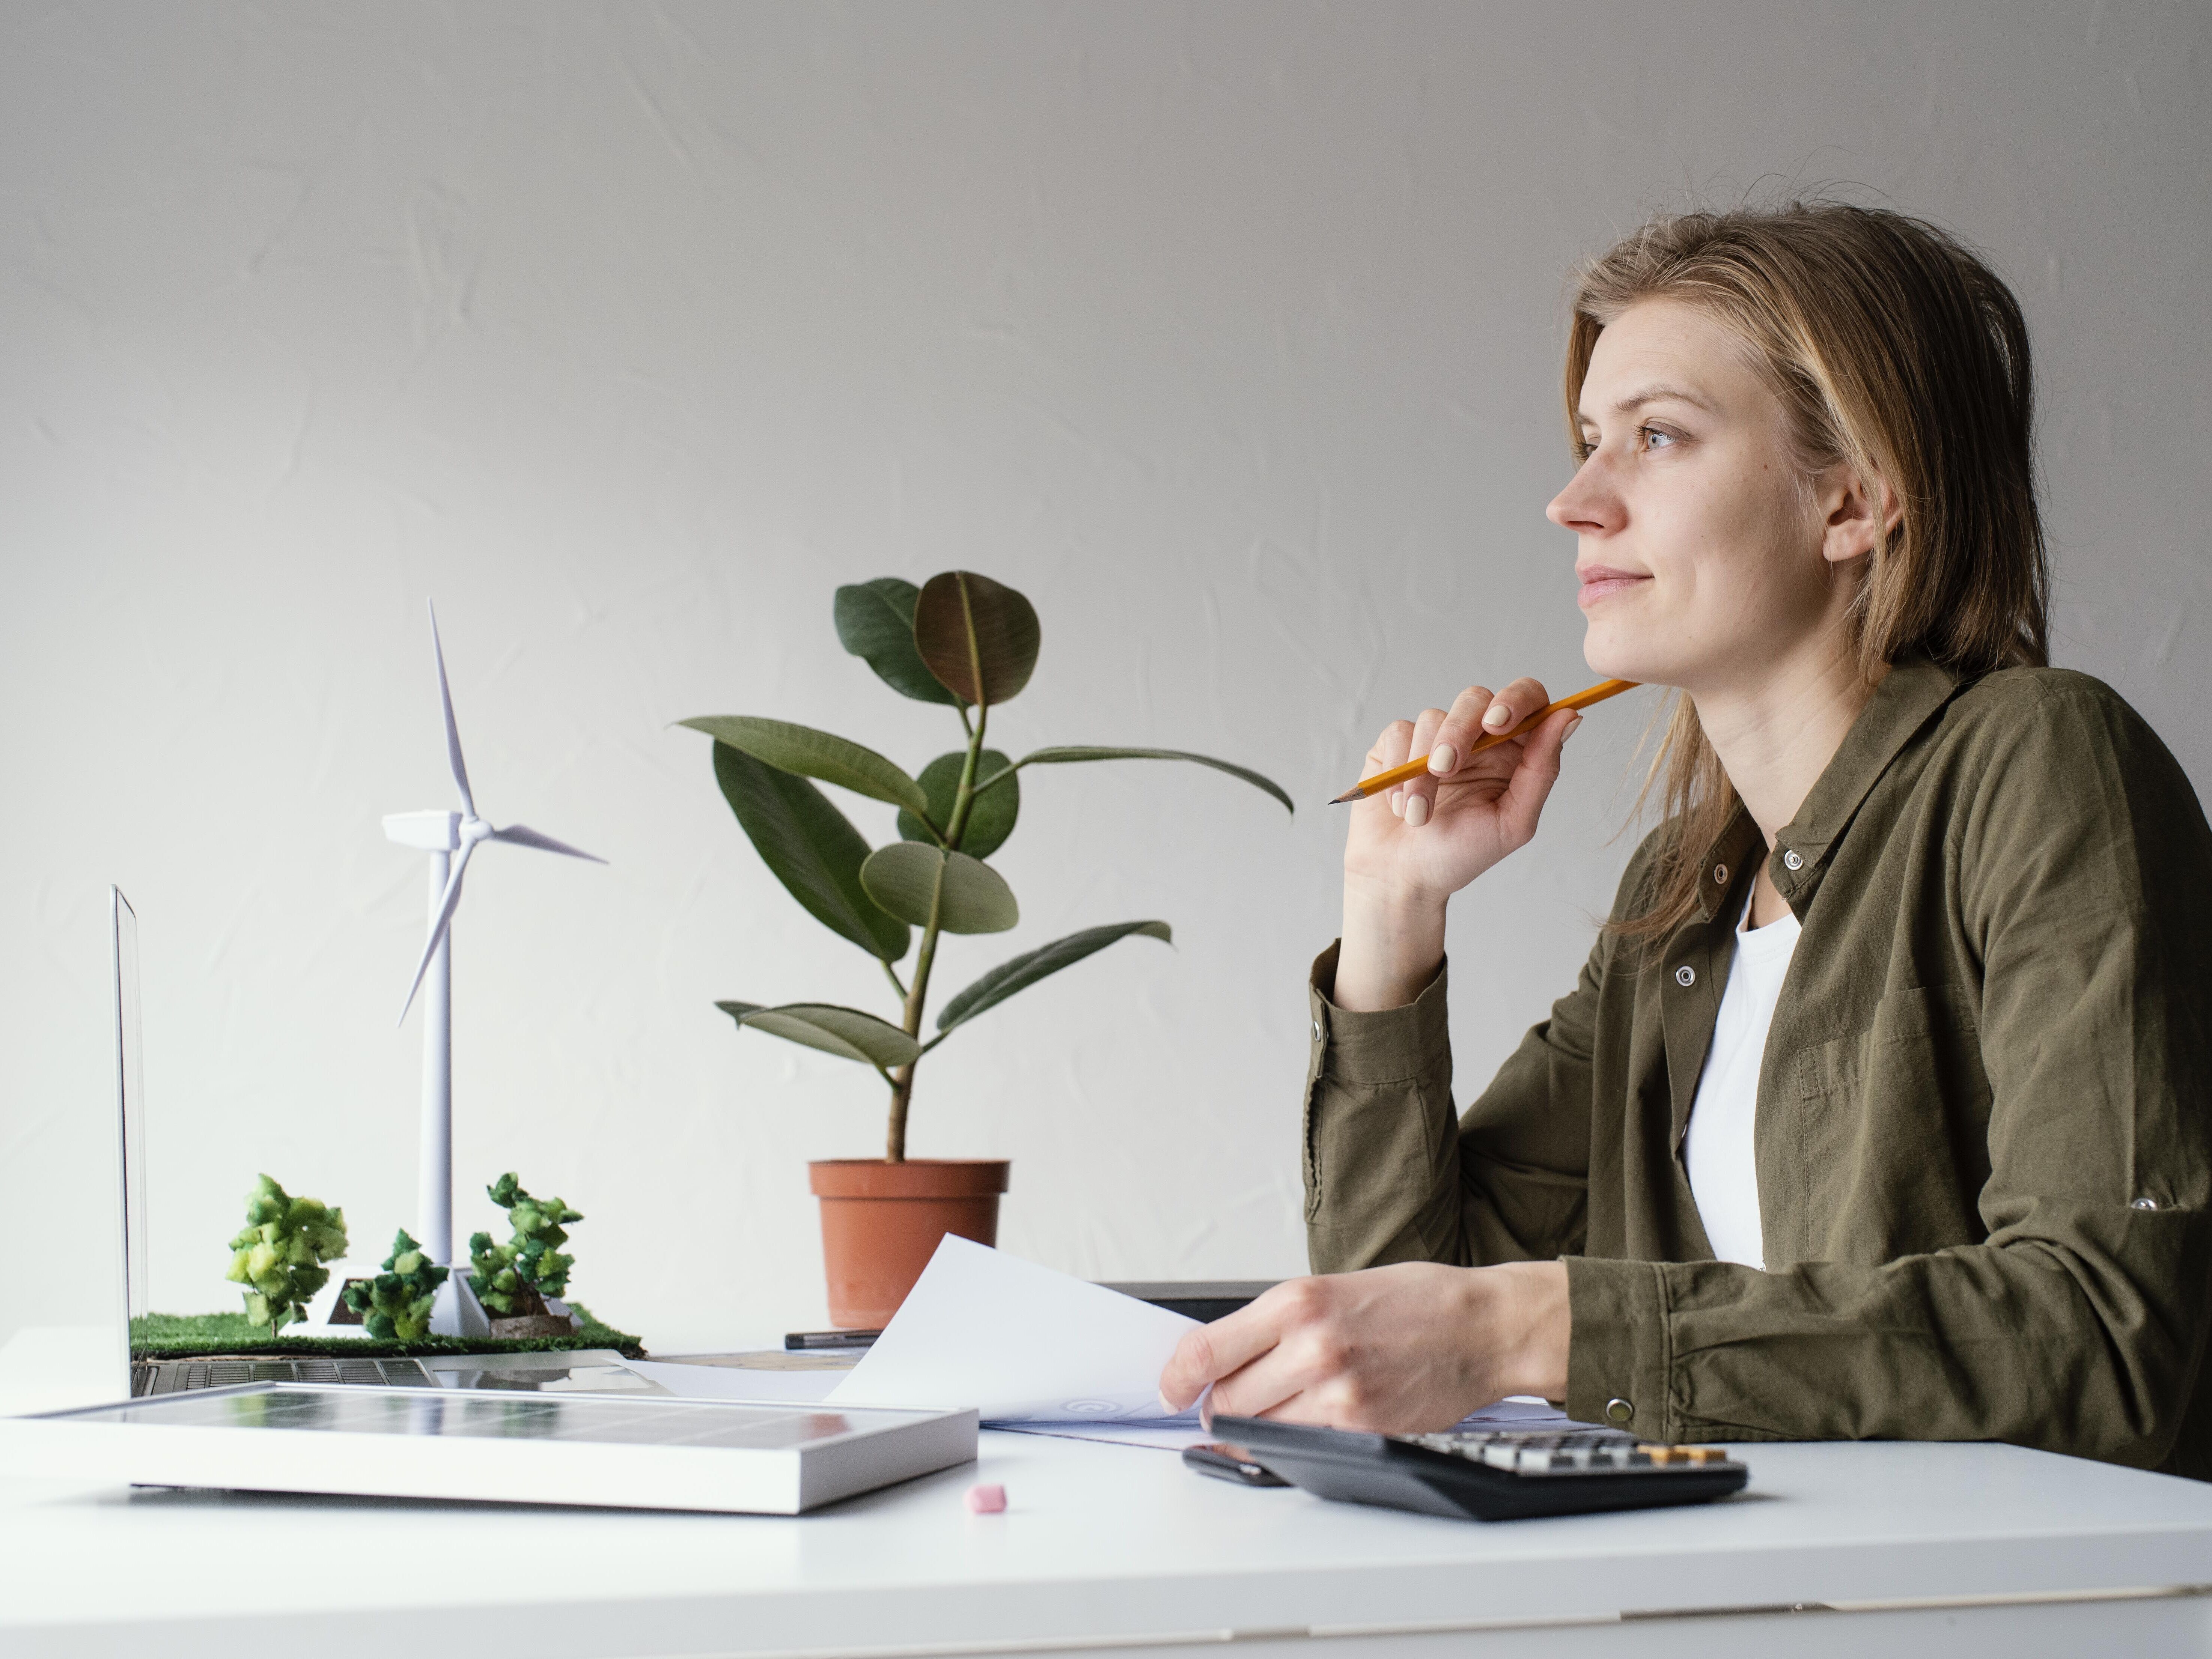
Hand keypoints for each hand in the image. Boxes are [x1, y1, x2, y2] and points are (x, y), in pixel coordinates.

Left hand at [1157, 1261, 1570, 1432]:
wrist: (1481, 1326)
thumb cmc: (1413, 1303)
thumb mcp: (1332, 1288)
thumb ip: (1275, 1323)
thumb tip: (1222, 1357)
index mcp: (1297, 1301)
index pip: (1205, 1350)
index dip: (1176, 1378)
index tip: (1171, 1388)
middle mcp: (1311, 1345)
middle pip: (1225, 1397)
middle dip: (1220, 1403)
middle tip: (1231, 1399)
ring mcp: (1336, 1392)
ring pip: (1257, 1429)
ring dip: (1254, 1426)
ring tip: (1279, 1408)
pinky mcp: (1361, 1428)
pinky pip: (1300, 1448)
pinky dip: (1292, 1443)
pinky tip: (1308, 1424)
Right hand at [1335, 679, 1579, 1010]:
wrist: (1403, 877)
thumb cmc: (1462, 854)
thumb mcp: (1513, 821)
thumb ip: (1542, 769)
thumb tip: (1570, 715)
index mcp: (1514, 751)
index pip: (1527, 699)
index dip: (1515, 699)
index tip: (1497, 723)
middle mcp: (1477, 738)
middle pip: (1475, 698)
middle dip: (1458, 732)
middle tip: (1446, 770)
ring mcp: (1435, 738)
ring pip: (1432, 717)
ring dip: (1422, 770)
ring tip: (1419, 814)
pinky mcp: (1397, 744)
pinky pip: (1398, 733)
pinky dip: (1398, 771)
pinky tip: (1401, 805)